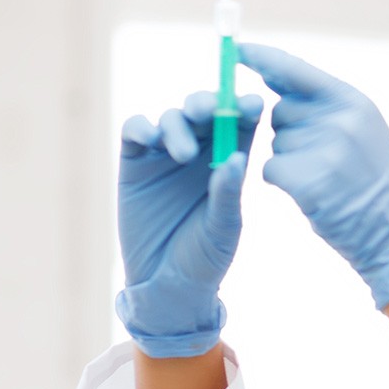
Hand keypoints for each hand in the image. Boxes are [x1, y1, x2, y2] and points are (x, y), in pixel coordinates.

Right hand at [116, 91, 263, 357]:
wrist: (165, 283)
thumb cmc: (206, 256)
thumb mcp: (224, 227)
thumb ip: (227, 193)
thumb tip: (236, 157)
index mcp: (231, 159)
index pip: (242, 122)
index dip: (247, 108)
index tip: (253, 105)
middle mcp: (201, 149)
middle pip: (205, 111)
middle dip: (208, 105)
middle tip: (209, 113)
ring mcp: (166, 153)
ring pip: (172, 117)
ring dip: (178, 125)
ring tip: (184, 154)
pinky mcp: (135, 160)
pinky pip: (136, 130)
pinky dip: (142, 127)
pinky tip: (150, 139)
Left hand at [239, 43, 388, 308]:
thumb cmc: (374, 180)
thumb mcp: (363, 128)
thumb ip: (325, 103)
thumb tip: (272, 75)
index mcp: (353, 101)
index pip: (296, 71)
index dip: (264, 59)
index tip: (239, 52)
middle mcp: (339, 119)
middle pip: (280, 110)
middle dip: (289, 131)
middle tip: (322, 156)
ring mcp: (324, 149)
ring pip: (274, 142)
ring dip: (288, 159)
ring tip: (324, 177)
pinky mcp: (306, 179)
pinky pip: (270, 168)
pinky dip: (282, 182)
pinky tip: (311, 192)